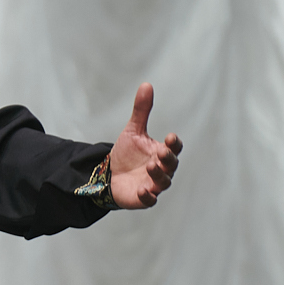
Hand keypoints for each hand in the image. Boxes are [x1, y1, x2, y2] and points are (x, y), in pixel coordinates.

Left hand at [109, 83, 181, 208]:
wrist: (110, 175)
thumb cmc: (127, 154)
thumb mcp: (133, 131)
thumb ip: (141, 111)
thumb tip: (146, 84)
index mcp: (162, 152)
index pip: (173, 147)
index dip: (173, 143)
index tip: (169, 137)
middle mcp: (162, 169)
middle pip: (171, 165)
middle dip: (168, 159)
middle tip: (160, 153)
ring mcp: (153, 184)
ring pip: (163, 182)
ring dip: (159, 175)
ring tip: (150, 167)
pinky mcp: (143, 198)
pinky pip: (150, 200)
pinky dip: (148, 196)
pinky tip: (142, 190)